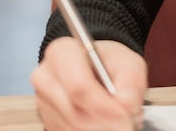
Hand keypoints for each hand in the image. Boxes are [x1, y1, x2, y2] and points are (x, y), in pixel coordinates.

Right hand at [32, 38, 147, 130]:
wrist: (99, 71)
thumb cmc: (109, 63)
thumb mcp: (128, 62)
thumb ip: (131, 82)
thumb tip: (126, 105)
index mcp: (61, 53)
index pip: (78, 86)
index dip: (104, 106)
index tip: (125, 115)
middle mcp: (46, 78)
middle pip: (75, 114)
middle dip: (106, 124)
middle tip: (128, 123)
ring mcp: (44, 102)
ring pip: (74, 129)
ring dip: (102, 130)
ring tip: (120, 121)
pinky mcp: (48, 121)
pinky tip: (106, 124)